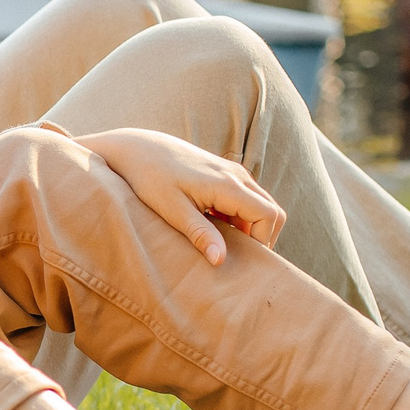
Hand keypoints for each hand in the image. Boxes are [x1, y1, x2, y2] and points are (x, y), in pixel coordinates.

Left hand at [77, 128, 283, 265]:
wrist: (136, 148)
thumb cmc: (150, 178)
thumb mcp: (171, 210)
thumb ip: (199, 234)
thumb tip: (220, 261)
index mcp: (228, 185)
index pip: (268, 216)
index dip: (263, 241)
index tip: (242, 258)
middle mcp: (236, 175)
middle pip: (272, 211)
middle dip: (261, 236)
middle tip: (237, 256)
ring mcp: (232, 172)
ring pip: (260, 204)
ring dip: (250, 226)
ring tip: (222, 242)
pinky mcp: (224, 173)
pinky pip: (247, 198)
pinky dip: (240, 216)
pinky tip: (214, 226)